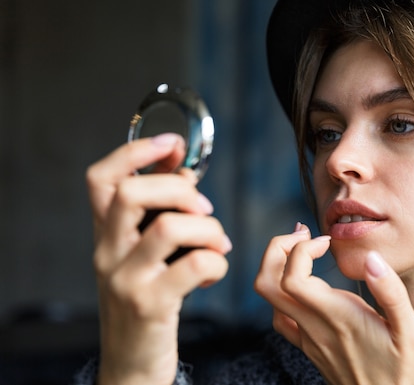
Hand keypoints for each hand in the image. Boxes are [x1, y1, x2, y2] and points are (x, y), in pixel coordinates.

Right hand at [86, 133, 231, 384]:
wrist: (131, 362)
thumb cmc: (146, 299)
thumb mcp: (142, 255)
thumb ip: (159, 214)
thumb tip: (184, 171)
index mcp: (106, 234)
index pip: (101, 179)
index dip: (136, 152)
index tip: (173, 144)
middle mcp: (108, 253)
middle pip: (133, 194)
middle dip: (180, 190)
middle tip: (204, 208)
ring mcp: (126, 279)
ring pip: (170, 228)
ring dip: (208, 228)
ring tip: (219, 243)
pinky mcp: (152, 304)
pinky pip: (195, 265)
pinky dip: (217, 261)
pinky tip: (214, 270)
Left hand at [254, 224, 413, 384]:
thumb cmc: (406, 372)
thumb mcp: (411, 331)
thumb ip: (391, 293)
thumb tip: (372, 258)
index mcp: (337, 318)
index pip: (292, 277)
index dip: (300, 249)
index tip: (324, 241)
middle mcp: (315, 328)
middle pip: (267, 284)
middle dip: (277, 250)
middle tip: (303, 236)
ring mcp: (308, 340)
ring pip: (269, 300)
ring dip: (278, 268)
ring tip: (303, 251)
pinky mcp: (310, 349)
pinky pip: (280, 318)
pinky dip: (283, 293)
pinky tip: (305, 286)